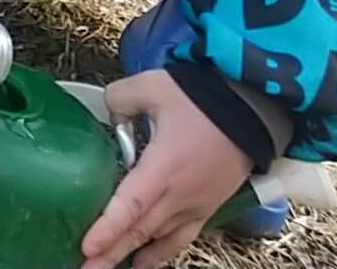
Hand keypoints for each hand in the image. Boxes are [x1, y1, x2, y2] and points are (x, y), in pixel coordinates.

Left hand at [80, 72, 251, 268]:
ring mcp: (194, 206)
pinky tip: (141, 263)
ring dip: (128, 255)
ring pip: (157, 239)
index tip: (87, 246)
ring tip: (103, 268)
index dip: (108, 228)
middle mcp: (179, 195)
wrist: (252, 109)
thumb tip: (109, 114)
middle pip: (139, 231)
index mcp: (164, 167)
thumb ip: (120, 99)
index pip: (131, 205)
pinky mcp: (206, 208)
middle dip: (109, 253)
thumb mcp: (154, 86)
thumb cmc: (205, 98)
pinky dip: (159, 254)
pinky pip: (179, 239)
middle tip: (84, 267)